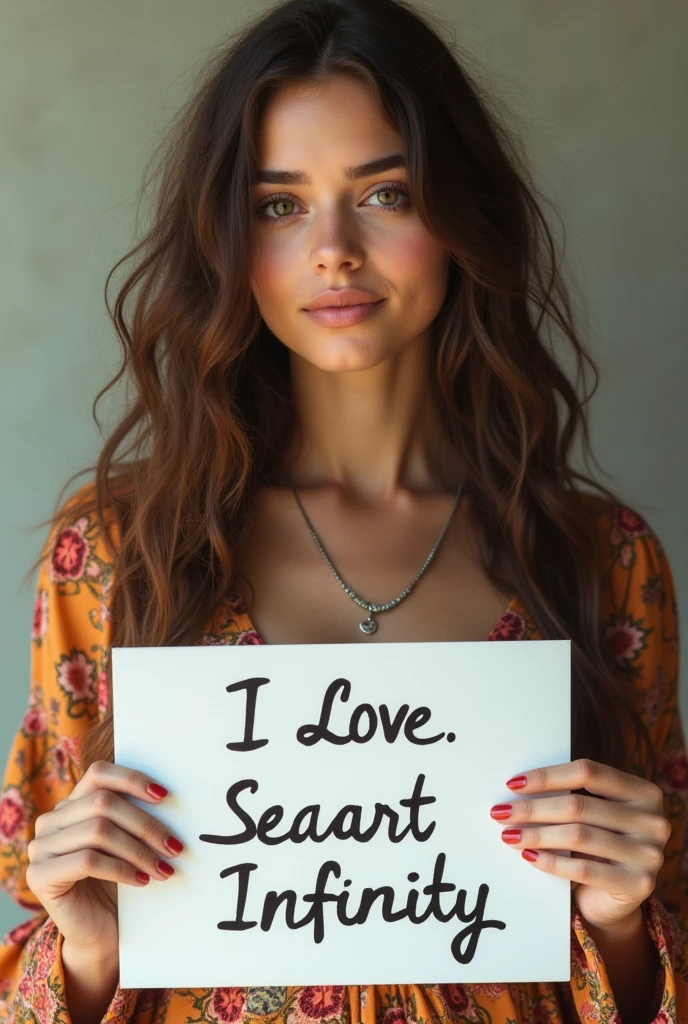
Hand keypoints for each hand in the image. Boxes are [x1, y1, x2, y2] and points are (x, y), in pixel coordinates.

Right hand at [26, 760, 183, 960]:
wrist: (99, 933)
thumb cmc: (118, 882)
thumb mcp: (126, 842)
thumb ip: (132, 816)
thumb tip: (168, 795)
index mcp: (70, 804)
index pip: (98, 774)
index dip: (132, 779)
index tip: (164, 796)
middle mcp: (50, 821)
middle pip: (103, 803)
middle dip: (145, 824)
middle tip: (174, 846)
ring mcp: (40, 847)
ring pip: (98, 831)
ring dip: (138, 850)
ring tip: (162, 868)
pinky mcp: (39, 876)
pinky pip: (88, 861)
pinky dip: (122, 869)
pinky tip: (142, 880)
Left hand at [489, 757, 671, 931]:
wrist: (614, 898)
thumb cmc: (597, 847)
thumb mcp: (593, 816)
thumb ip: (571, 797)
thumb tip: (517, 786)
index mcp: (643, 792)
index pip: (588, 772)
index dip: (548, 776)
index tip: (513, 783)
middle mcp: (653, 820)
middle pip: (578, 806)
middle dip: (533, 808)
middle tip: (500, 812)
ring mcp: (649, 854)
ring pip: (578, 836)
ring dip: (536, 834)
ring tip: (509, 835)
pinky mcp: (638, 884)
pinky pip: (584, 868)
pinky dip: (551, 861)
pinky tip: (529, 856)